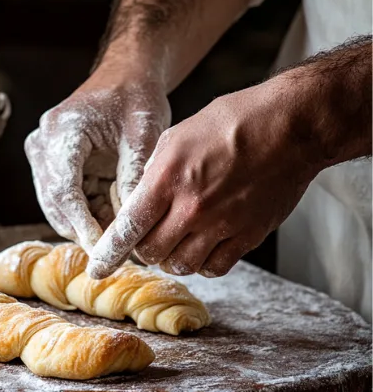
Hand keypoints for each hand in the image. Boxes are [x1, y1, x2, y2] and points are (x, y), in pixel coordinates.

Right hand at [24, 69, 169, 252]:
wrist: (125, 75)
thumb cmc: (136, 96)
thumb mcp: (144, 131)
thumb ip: (134, 173)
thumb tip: (129, 221)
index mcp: (61, 131)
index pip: (64, 189)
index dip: (80, 223)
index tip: (100, 247)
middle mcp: (42, 145)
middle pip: (55, 203)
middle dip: (82, 230)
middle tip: (111, 252)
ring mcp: (41, 156)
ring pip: (56, 206)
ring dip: (84, 224)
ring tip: (115, 237)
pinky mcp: (49, 166)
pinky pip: (64, 200)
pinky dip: (86, 213)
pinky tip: (110, 219)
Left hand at [86, 73, 322, 279]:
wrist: (294, 125)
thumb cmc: (234, 122)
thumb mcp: (178, 136)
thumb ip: (152, 175)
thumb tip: (134, 205)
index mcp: (168, 179)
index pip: (127, 229)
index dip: (108, 254)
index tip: (97, 269)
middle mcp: (192, 208)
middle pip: (150, 253)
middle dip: (144, 249)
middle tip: (150, 237)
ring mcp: (221, 225)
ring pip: (180, 266)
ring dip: (172, 258)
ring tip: (178, 240)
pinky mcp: (248, 236)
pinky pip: (213, 268)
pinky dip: (203, 264)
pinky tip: (204, 247)